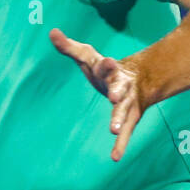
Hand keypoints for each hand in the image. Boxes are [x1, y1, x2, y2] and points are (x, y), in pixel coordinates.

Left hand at [49, 28, 149, 161]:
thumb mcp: (87, 56)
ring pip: (124, 111)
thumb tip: (51, 31)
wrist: (138, 79)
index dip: (107, 65)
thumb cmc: (104, 68)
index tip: (108, 61)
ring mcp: (127, 103)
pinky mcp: (130, 118)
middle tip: (114, 97)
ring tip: (113, 129)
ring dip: (119, 119)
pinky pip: (126, 133)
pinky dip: (121, 145)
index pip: (107, 66)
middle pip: (120, 88)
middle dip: (118, 92)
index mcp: (110, 70)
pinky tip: (115, 158)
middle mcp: (121, 86)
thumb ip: (69, 47)